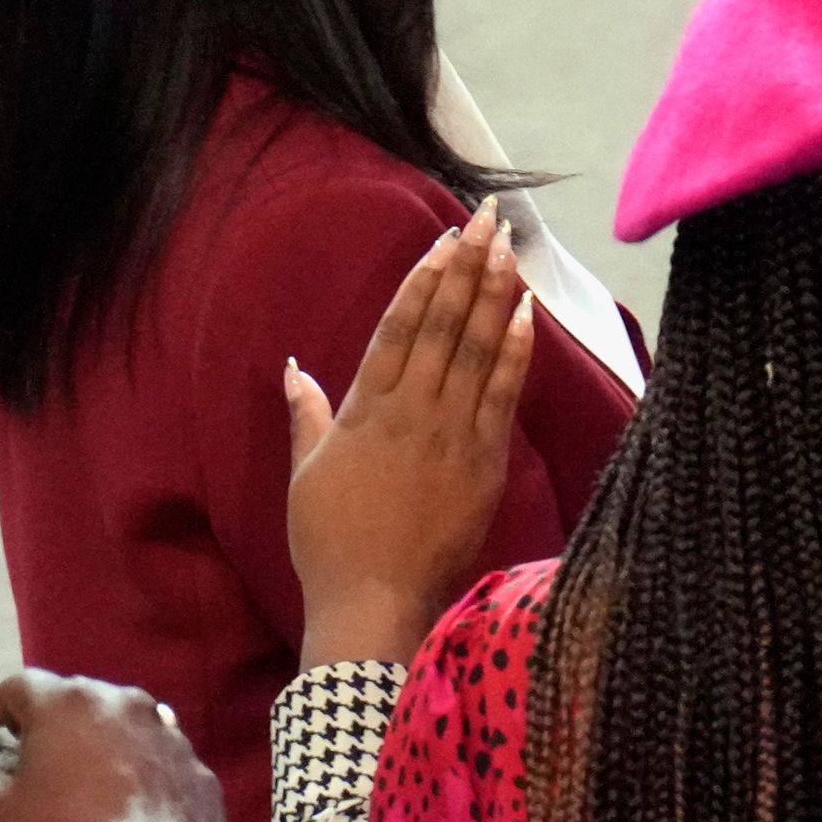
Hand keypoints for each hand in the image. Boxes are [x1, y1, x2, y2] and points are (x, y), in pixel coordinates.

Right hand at [0, 669, 233, 821]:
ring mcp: (169, 735)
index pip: (21, 687)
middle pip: (77, 699)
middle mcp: (124, 705)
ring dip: (97, 738)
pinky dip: (135, 767)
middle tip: (26, 737)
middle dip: (48, 716)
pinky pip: (156, 758)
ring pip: (123, 724)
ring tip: (76, 762)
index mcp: (68, 705)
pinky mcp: (198, 769)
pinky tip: (126, 789)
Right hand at [287, 201, 536, 667]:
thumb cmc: (332, 544)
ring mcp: (450, 435)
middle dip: (467, 268)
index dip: (423, 279)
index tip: (443, 240)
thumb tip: (294, 368)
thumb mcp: (306, 475)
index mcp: (363, 410)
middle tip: (487, 220)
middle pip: (442, 324)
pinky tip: (526, 313)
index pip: (398, 327)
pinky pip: (502, 395)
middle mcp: (409, 412)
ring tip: (509, 248)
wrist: (373, 601)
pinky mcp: (483, 463)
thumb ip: (307, 416)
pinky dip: (515, 352)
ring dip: (494, 294)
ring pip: (474, 349)